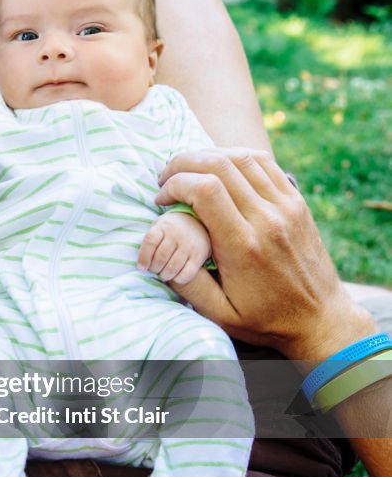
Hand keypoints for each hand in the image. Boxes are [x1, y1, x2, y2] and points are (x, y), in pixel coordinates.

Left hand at [137, 211, 211, 284]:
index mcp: (163, 226)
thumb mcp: (159, 227)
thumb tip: (142, 266)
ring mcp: (189, 244)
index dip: (144, 257)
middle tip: (155, 270)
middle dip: (154, 268)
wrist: (198, 223)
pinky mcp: (200, 255)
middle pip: (160, 257)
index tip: (142, 267)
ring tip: (164, 275)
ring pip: (173, 267)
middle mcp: (177, 234)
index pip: (150, 241)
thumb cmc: (171, 230)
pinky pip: (187, 273)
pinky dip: (179, 279)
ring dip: (165, 275)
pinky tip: (176, 277)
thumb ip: (150, 242)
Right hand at [155, 148, 376, 360]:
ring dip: (208, 156)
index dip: (175, 184)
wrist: (318, 318)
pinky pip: (264, 163)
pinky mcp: (296, 202)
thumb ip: (187, 285)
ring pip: (242, 157)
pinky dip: (236, 157)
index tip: (161, 199)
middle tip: (166, 178)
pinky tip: (220, 169)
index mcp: (244, 246)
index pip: (205, 190)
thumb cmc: (264, 319)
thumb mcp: (220, 314)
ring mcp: (286, 206)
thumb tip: (157, 257)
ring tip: (189, 171)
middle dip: (183, 163)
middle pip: (220, 165)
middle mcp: (267, 219)